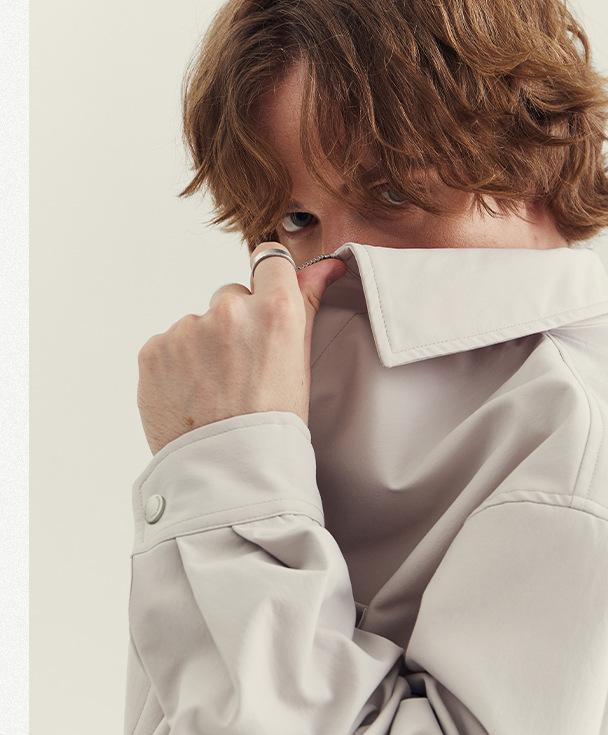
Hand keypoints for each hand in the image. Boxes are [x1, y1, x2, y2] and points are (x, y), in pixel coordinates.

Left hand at [136, 242, 346, 455]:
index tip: (266, 307)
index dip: (268, 283)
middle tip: (241, 371)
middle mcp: (230, 310)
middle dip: (234, 325)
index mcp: (275, 311)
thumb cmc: (274, 422)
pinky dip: (176, 367)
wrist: (229, 473)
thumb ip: (307, 303)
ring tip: (214, 391)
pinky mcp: (154, 350)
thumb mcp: (300, 361)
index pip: (270, 261)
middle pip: (230, 297)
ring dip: (202, 348)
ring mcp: (187, 329)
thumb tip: (326, 265)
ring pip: (197, 325)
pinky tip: (191, 396)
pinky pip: (168, 347)